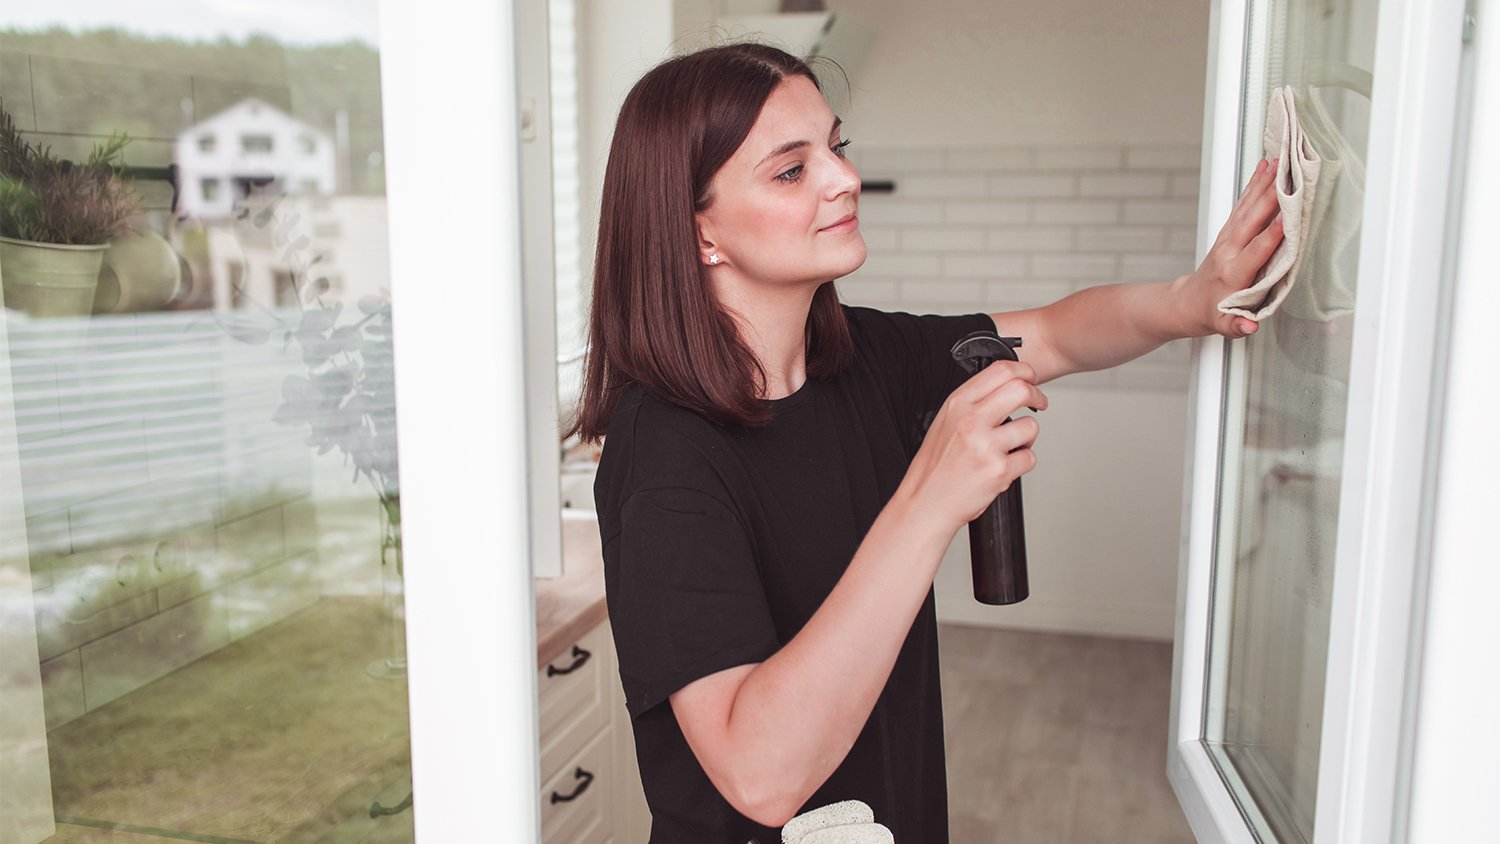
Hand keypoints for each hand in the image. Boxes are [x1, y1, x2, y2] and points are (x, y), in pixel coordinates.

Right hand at [902, 360, 1047, 530]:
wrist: (925, 502)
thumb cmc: (936, 466)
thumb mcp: (946, 422)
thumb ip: (973, 402)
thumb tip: (1006, 386)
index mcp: (958, 404)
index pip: (1000, 371)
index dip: (1024, 371)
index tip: (1030, 379)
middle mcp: (971, 421)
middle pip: (1021, 390)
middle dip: (1037, 395)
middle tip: (1038, 403)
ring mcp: (986, 446)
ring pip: (1031, 426)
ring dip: (1027, 437)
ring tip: (1009, 447)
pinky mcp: (999, 470)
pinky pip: (1029, 458)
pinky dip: (1022, 463)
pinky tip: (1004, 466)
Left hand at [1175, 157, 1285, 337]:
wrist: (1187, 304)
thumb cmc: (1210, 314)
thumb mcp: (1223, 326)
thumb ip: (1237, 326)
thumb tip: (1249, 327)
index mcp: (1234, 272)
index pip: (1257, 249)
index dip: (1274, 233)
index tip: (1290, 215)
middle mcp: (1229, 250)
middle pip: (1252, 220)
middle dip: (1270, 196)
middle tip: (1288, 173)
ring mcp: (1227, 239)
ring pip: (1246, 207)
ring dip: (1262, 184)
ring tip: (1278, 161)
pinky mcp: (1228, 232)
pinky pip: (1242, 206)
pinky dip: (1253, 186)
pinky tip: (1264, 169)